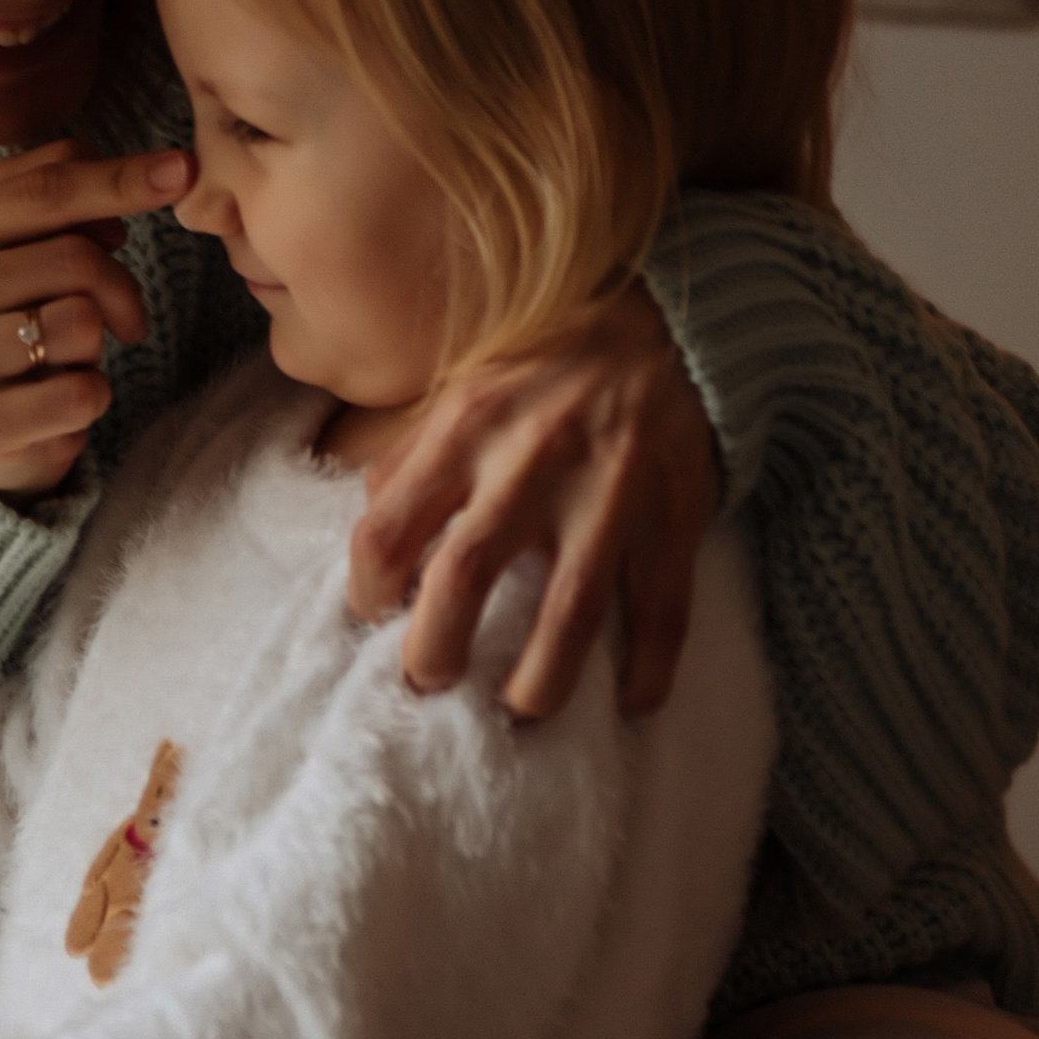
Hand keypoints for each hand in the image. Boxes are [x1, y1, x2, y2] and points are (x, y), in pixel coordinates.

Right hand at [0, 138, 191, 499]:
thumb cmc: (11, 315)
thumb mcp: (21, 242)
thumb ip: (58, 191)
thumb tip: (145, 174)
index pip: (43, 190)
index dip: (120, 178)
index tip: (182, 170)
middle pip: (73, 257)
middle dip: (120, 285)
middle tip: (123, 314)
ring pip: (81, 323)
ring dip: (97, 343)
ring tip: (67, 356)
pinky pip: (81, 393)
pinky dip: (91, 395)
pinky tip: (60, 399)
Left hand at [350, 284, 718, 718]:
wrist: (672, 325)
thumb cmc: (549, 365)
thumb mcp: (464, 386)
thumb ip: (411, 454)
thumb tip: (373, 530)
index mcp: (467, 429)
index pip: (388, 528)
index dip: (367, 589)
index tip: (375, 614)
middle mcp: (531, 465)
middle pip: (463, 578)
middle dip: (435, 650)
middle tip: (430, 679)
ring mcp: (608, 499)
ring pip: (568, 615)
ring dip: (538, 683)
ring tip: (519, 712)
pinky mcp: (672, 521)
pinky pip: (664, 613)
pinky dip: (649, 670)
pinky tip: (632, 704)